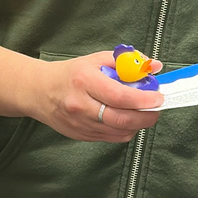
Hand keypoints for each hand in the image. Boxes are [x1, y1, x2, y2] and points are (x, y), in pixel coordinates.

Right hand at [28, 51, 164, 144]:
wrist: (39, 92)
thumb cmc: (70, 74)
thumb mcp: (96, 60)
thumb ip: (126, 62)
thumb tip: (155, 66)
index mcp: (84, 82)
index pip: (119, 96)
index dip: (143, 99)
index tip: (158, 97)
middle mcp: (80, 105)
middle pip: (121, 118)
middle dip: (146, 116)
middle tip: (157, 109)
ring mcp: (80, 123)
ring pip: (119, 131)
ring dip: (138, 124)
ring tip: (144, 113)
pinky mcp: (81, 135)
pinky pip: (111, 138)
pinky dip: (125, 130)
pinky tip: (128, 119)